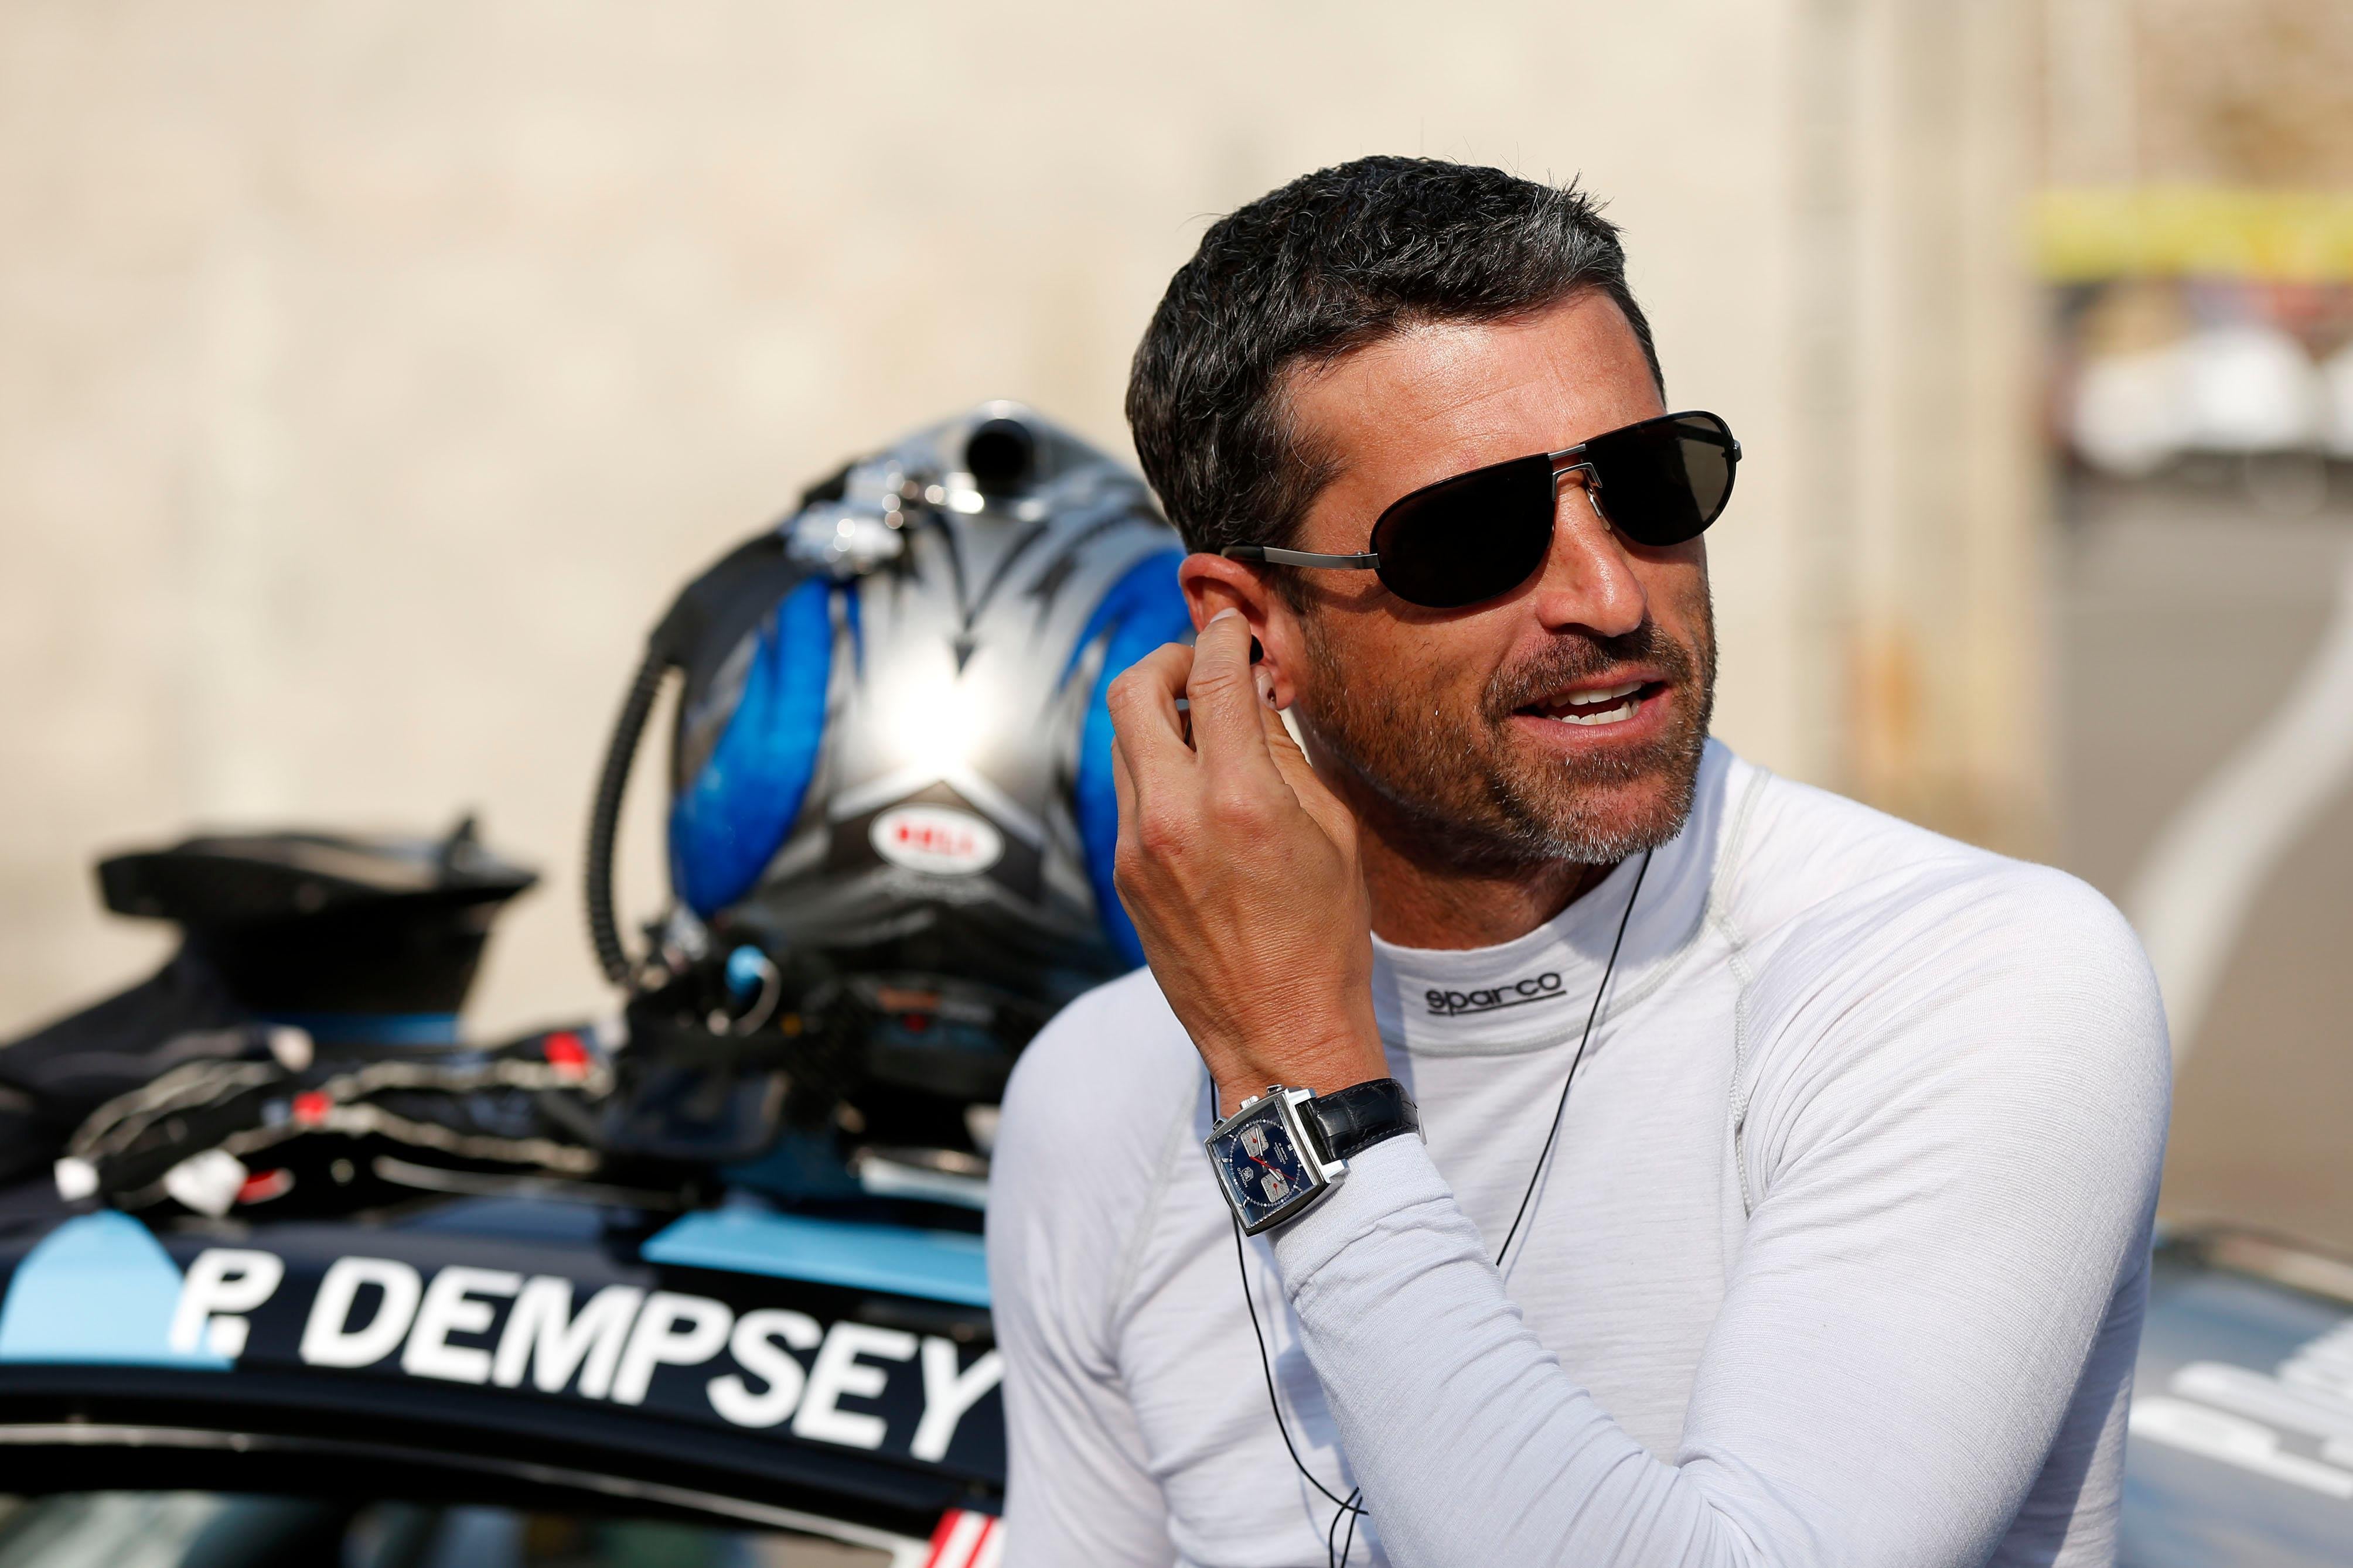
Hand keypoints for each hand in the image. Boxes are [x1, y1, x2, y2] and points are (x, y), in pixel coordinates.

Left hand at [1107, 609, 1385, 1114]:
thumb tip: (1253, 693)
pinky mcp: (1124, 875)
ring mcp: (1137, 848)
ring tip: (1200, 722)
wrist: (1279, 1031)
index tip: (1232, 627)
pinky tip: (1192, 781)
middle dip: (1166, 661)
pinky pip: (1126, 793)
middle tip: (1200, 665)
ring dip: (1155, 714)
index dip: (1222, 638)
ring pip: (1121, 741)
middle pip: (1133, 692)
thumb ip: (1283, 753)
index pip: (1212, 680)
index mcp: (1237, 800)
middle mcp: (1172, 816)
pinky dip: (1152, 765)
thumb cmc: (1323, 938)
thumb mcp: (1331, 831)